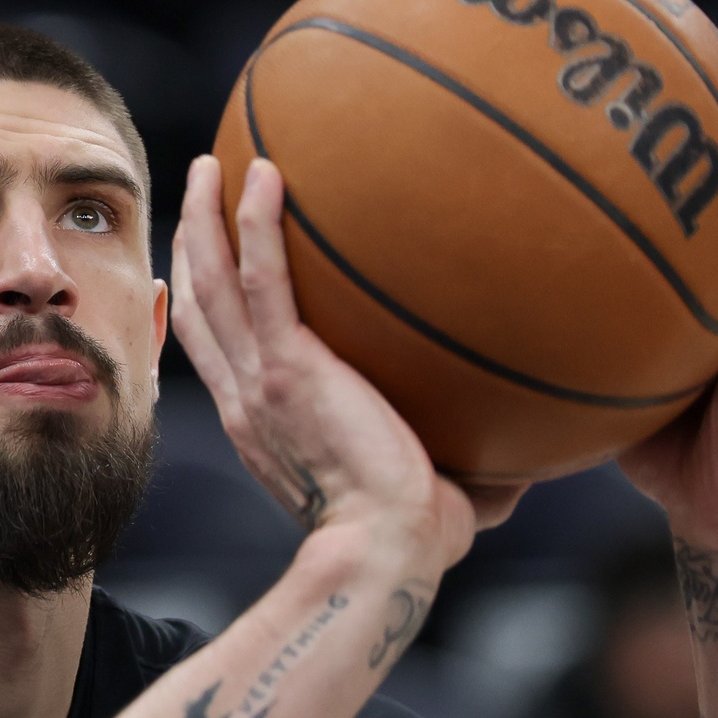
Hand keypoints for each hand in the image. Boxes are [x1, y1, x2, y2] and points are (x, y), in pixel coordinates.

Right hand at [170, 156, 520, 570]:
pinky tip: (264, 172)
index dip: (204, 305)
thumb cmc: (411, 542)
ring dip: (203, 220)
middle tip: (200, 193)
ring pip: (212, 283)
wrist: (385, 552)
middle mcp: (246, 399)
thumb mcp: (427, 498)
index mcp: (263, 425)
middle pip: (198, 307)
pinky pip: (262, 279)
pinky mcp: (288, 367)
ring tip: (210, 165)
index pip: (219, 354)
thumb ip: (463, 474)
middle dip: (191, 248)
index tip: (207, 266)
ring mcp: (260, 380)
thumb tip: (526, 467)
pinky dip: (256, 224)